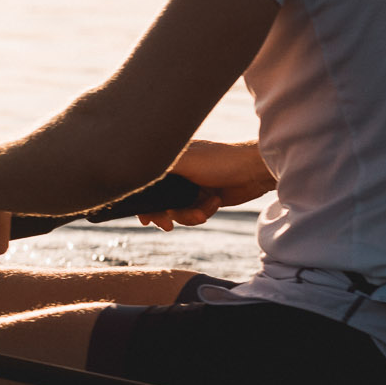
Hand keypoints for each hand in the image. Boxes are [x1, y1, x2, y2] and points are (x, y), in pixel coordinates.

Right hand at [139, 139, 273, 229]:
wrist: (255, 171)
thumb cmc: (219, 160)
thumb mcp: (184, 161)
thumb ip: (156, 167)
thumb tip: (130, 172)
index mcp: (168, 158)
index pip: (144, 181)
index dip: (141, 201)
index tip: (144, 217)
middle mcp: (176, 172)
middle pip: (158, 199)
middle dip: (165, 213)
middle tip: (167, 225)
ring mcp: (190, 185)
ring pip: (176, 209)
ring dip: (188, 215)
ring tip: (202, 214)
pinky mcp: (203, 197)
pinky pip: (192, 212)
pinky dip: (201, 212)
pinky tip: (214, 204)